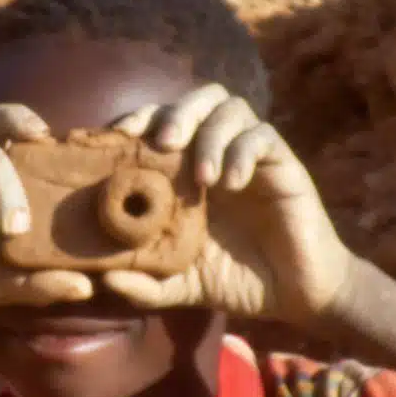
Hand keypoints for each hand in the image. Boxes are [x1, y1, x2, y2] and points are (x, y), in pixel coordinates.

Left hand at [104, 83, 352, 326]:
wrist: (291, 295)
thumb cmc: (235, 280)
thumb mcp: (182, 284)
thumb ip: (147, 285)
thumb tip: (104, 282)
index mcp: (187, 173)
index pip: (161, 123)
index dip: (140, 119)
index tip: (121, 135)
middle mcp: (217, 155)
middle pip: (197, 101)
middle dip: (178, 113)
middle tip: (164, 143)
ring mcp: (250, 157)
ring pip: (231, 109)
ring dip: (212, 134)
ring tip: (203, 176)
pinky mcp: (283, 165)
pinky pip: (264, 137)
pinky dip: (244, 151)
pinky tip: (233, 182)